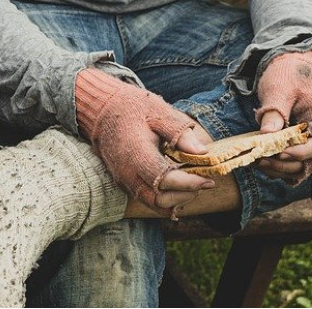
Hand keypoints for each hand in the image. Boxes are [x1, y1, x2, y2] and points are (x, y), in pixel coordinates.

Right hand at [75, 68, 211, 212]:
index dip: (189, 184)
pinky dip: (165, 199)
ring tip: (193, 185)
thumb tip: (202, 152)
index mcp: (136, 153)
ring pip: (152, 204)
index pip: (165, 180)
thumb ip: (180, 133)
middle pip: (160, 200)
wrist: (102, 110)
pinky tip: (179, 188)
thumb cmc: (133, 108)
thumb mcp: (159, 112)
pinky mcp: (124, 182)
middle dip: (185, 195)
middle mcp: (127, 172)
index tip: (209, 180)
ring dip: (176, 200)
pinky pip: (146, 199)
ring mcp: (124, 180)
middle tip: (203, 182)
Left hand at [255, 51, 311, 182]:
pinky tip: (262, 160)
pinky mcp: (301, 144)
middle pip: (307, 163)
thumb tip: (267, 134)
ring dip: (279, 169)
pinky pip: (294, 163)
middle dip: (282, 164)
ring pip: (299, 167)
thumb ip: (275, 111)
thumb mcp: (280, 89)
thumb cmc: (289, 75)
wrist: (294, 67)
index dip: (296, 153)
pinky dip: (279, 166)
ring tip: (257, 162)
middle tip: (258, 159)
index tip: (275, 152)